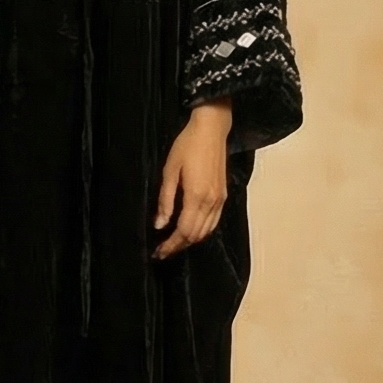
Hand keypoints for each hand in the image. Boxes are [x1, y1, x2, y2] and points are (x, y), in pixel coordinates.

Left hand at [152, 99, 232, 258]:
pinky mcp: (223, 195)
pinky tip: (191, 230)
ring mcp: (220, 199)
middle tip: (162, 251)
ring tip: (174, 244)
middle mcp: (211, 202)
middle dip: (178, 246)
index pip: (183, 231)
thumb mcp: (169, 171)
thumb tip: (159, 224)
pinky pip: (214, 222)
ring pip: (206, 231)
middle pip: (195, 235)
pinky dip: (202, 231)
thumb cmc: (187, 145)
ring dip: (190, 241)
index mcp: (196, 196)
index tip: (158, 252)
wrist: (211, 129)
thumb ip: (165, 200)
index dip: (170, 245)